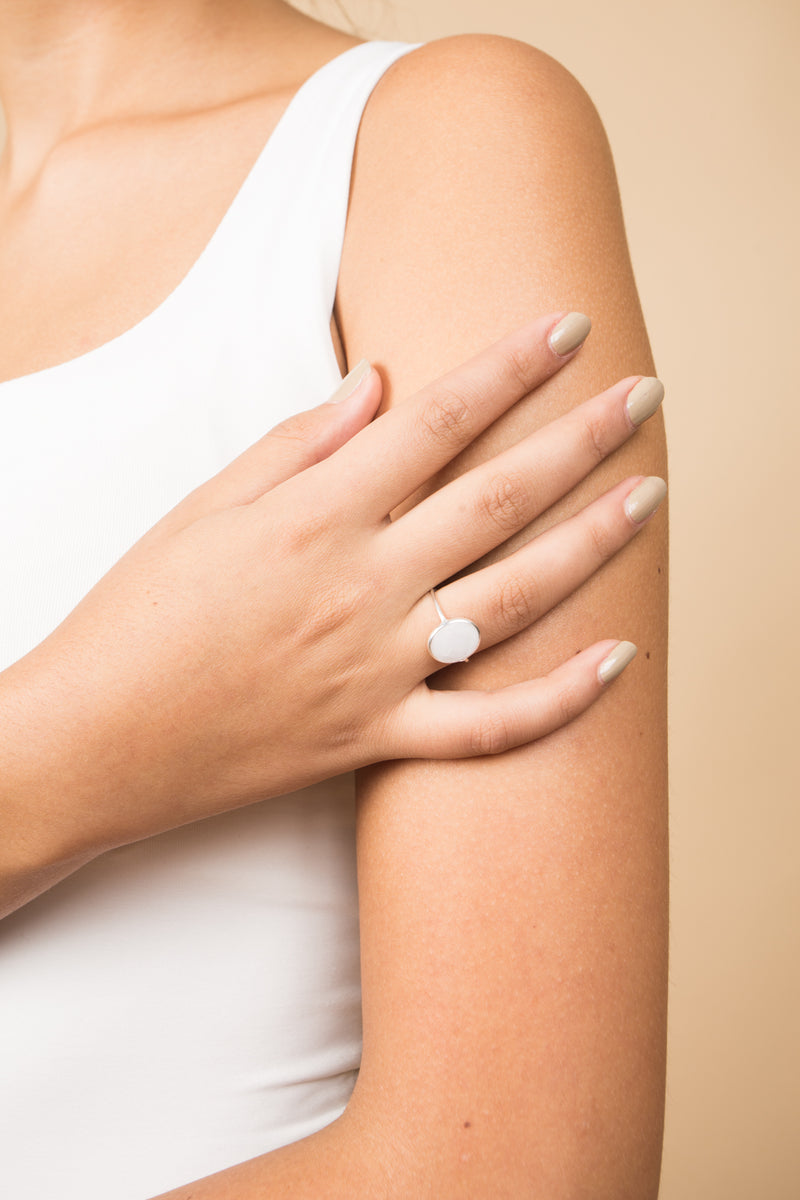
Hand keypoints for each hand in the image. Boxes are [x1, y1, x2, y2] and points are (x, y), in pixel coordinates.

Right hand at [3, 311, 664, 873]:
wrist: (97, 738)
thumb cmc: (140, 615)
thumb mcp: (205, 506)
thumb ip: (302, 444)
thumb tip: (382, 384)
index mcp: (317, 518)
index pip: (437, 422)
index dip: (510, 369)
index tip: (569, 328)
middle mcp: (363, 588)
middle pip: (498, 500)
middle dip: (581, 438)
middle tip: (644, 394)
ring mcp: (378, 670)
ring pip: (514, 602)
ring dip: (592, 545)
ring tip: (650, 498)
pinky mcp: (377, 738)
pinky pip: (487, 728)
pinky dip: (557, 701)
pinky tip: (618, 661)